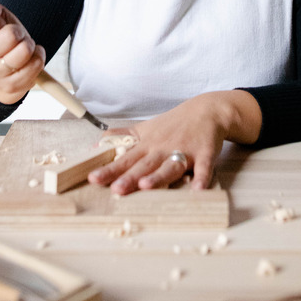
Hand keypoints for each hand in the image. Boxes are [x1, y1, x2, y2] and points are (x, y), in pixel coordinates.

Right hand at [0, 0, 44, 105]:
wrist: (3, 63)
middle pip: (9, 37)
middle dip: (17, 31)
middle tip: (15, 34)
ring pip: (24, 51)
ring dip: (29, 44)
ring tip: (23, 45)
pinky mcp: (9, 88)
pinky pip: (35, 65)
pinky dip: (38, 56)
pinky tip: (31, 56)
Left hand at [88, 90, 261, 194]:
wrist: (207, 110)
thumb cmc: (173, 124)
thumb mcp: (145, 128)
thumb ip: (122, 138)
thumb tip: (95, 145)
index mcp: (148, 145)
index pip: (125, 159)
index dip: (110, 169)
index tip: (93, 178)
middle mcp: (163, 149)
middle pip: (144, 165)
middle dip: (130, 177)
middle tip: (116, 189)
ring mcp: (184, 150)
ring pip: (170, 166)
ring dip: (159, 177)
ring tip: (146, 186)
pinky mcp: (205, 153)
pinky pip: (203, 167)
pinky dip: (202, 177)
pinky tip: (198, 190)